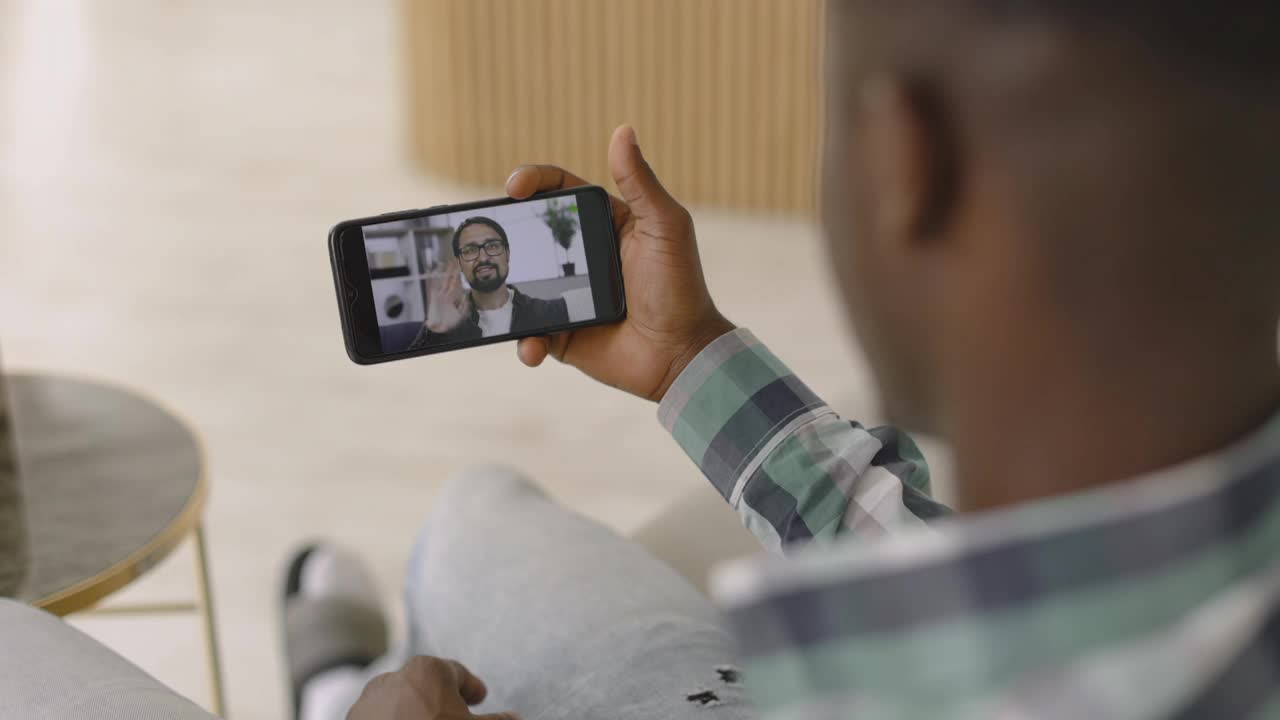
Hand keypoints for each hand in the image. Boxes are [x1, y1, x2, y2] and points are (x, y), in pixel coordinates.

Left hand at [347, 656, 517, 719]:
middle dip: (441, 701)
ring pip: (400, 702)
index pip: (457, 673)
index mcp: (428, 670)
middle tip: (455, 716)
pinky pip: (379, 717)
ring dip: (414, 713)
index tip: (478, 698)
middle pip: (427, 686)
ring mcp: (369, 701)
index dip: (471, 687)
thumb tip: (515, 718)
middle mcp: (394, 677)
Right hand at [424, 259, 467, 332]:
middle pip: (450, 280)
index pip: (457, 284)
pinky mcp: (433, 297)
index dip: (458, 276)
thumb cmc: (450, 322)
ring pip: (443, 281)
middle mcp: (447, 294)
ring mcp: (440, 295)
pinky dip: (433, 279)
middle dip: (452, 270)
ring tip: (446, 262)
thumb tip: (467, 297)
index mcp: (454, 298)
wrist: (440, 328)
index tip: (460, 268)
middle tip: (455, 260)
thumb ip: (464, 306)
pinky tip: (434, 271)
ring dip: (444, 272)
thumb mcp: (461, 315)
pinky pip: (433, 286)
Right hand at [508, 125, 734, 401]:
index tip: (514, 187)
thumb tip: (622, 130)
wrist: (681, 355)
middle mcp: (583, 257)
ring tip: (494, 292)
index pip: (561, 191)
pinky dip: (526, 342)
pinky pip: (531, 334)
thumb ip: (641, 182)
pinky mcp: (562, 335)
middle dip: (505, 233)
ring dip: (504, 288)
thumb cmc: (680, 287)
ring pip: (522, 284)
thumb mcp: (665, 227)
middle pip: (532, 234)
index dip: (535, 181)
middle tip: (486, 237)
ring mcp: (568, 296)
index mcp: (605, 223)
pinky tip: (533, 347)